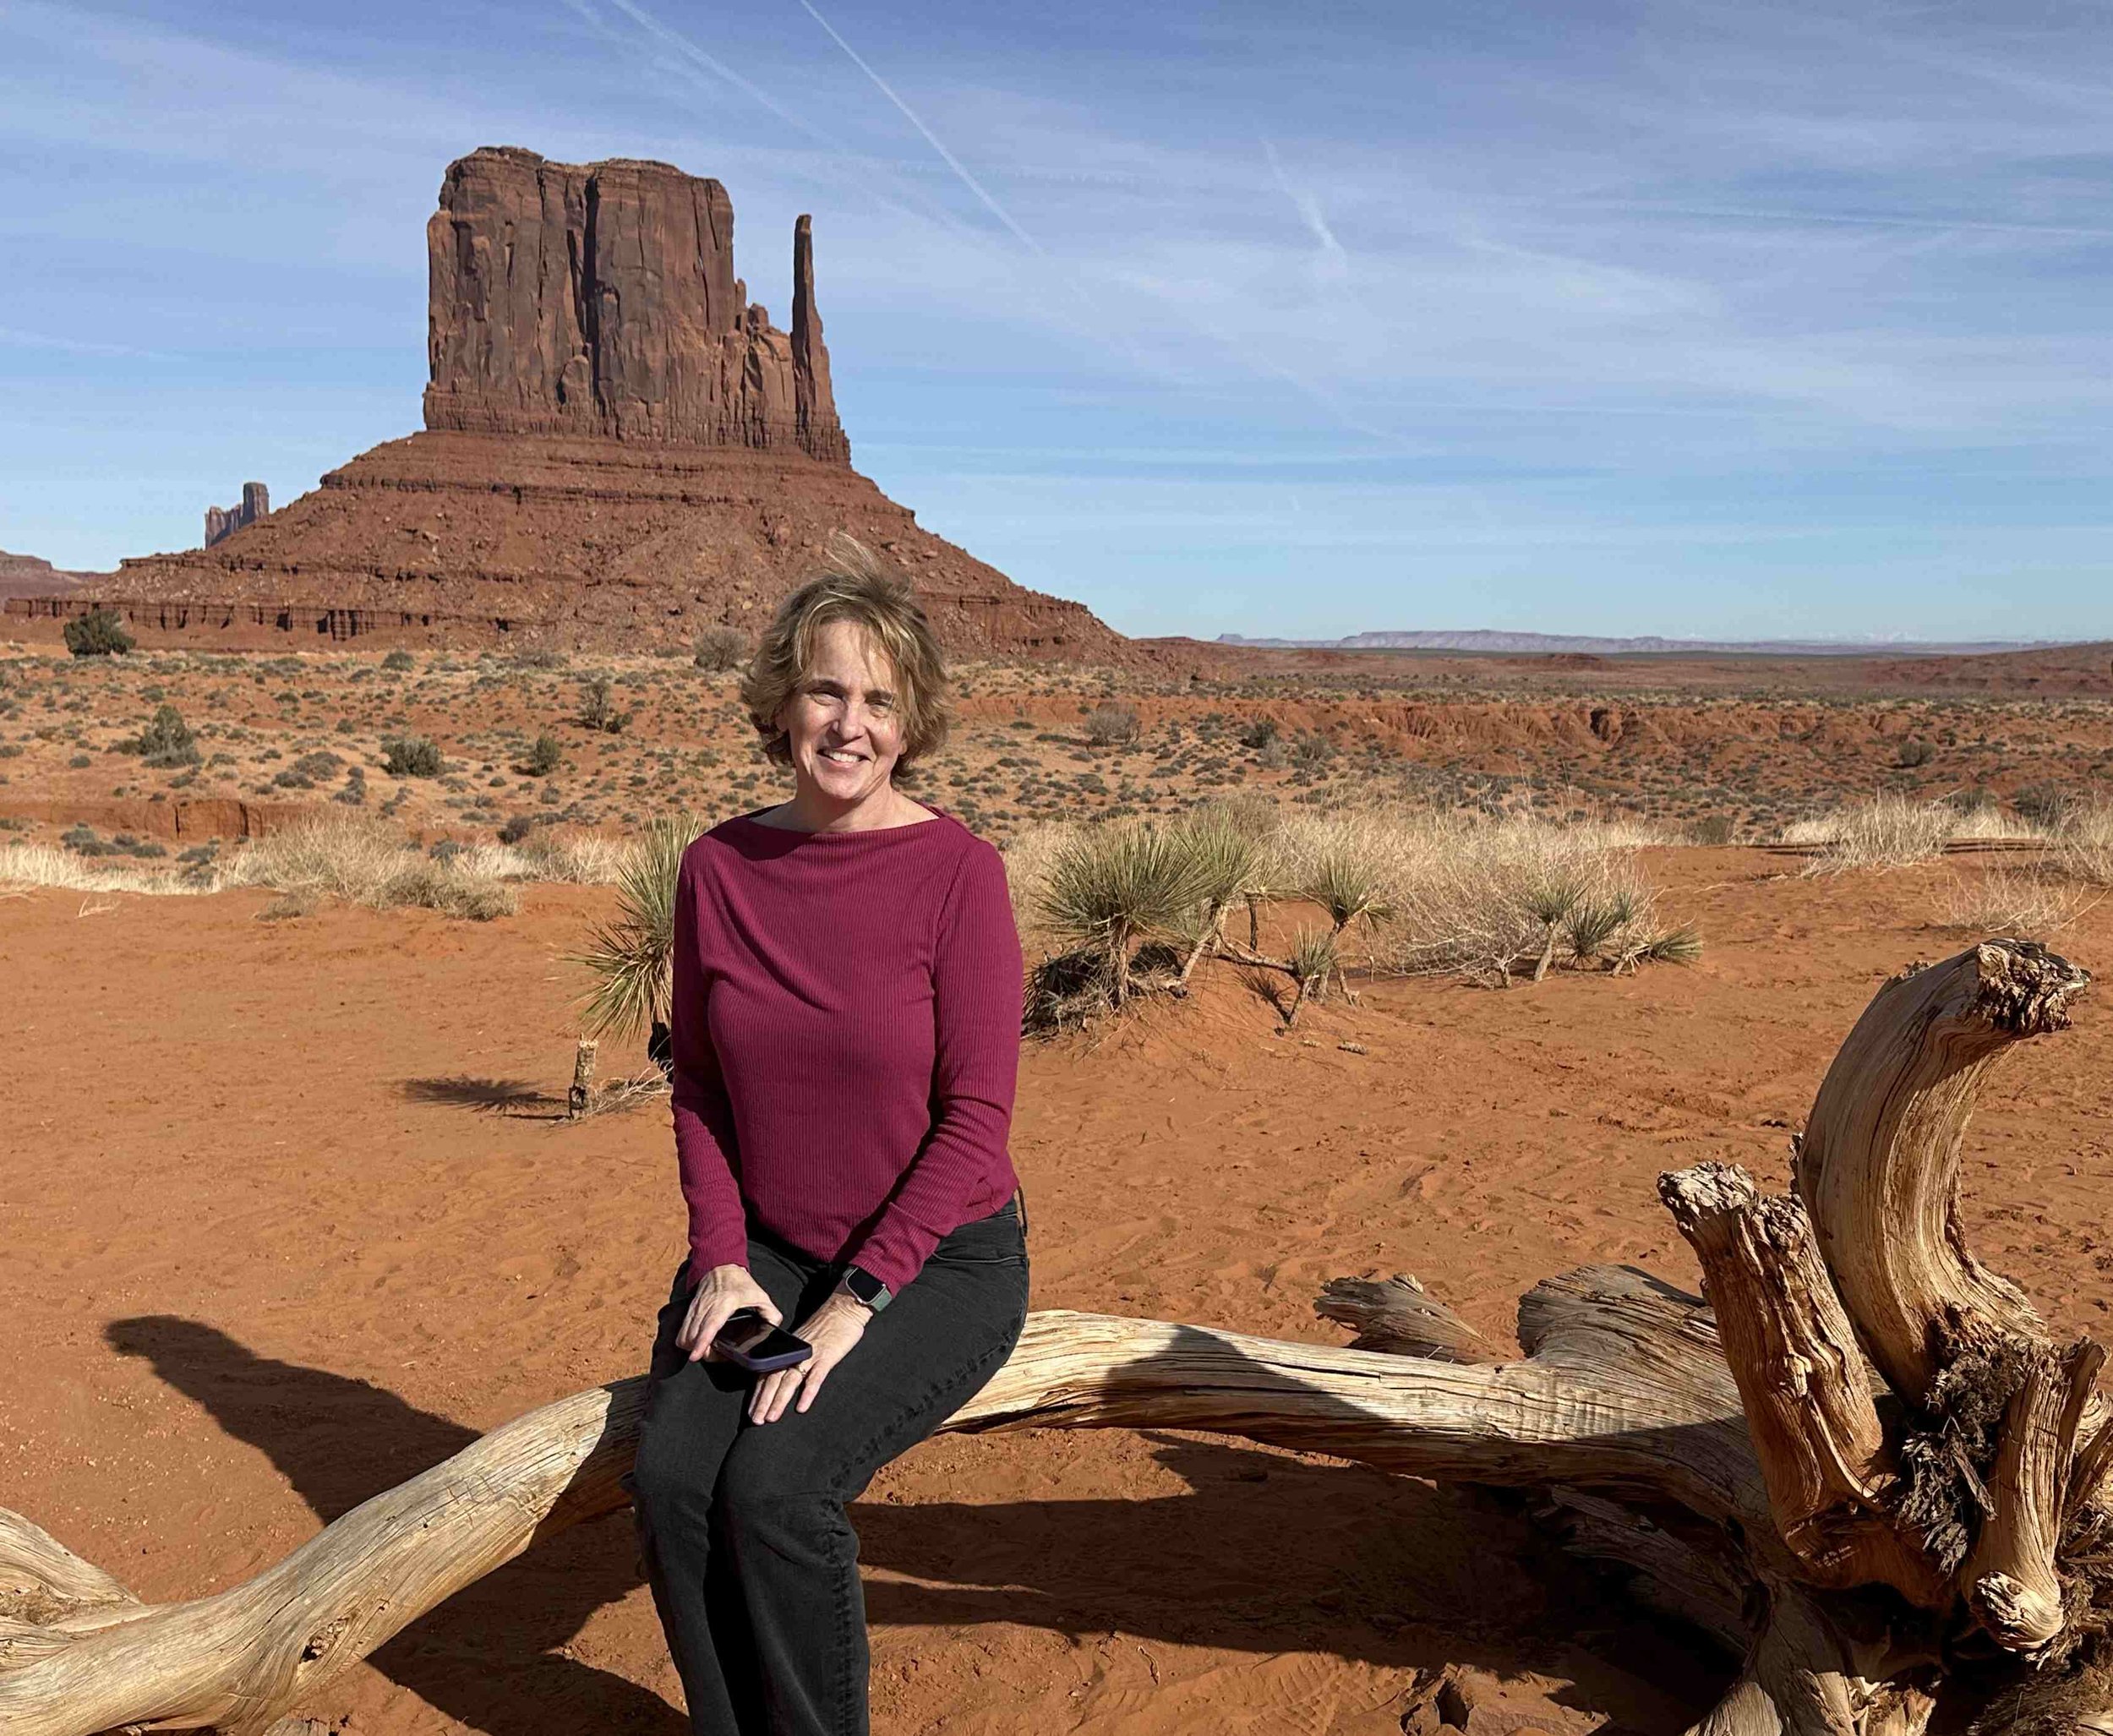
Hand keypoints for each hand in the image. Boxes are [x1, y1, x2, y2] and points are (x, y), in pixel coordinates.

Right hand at [675, 1264, 780, 1363]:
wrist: (722, 1266)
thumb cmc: (742, 1283)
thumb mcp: (761, 1296)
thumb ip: (771, 1314)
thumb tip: (773, 1328)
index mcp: (725, 1303)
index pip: (710, 1325)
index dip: (702, 1342)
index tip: (696, 1355)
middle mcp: (707, 1306)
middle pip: (693, 1335)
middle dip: (700, 1351)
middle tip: (715, 1354)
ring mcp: (696, 1308)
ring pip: (685, 1334)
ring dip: (692, 1346)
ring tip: (708, 1350)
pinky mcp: (690, 1310)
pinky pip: (682, 1330)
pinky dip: (687, 1340)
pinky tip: (698, 1343)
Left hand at [748, 1290, 869, 1424]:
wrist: (844, 1307)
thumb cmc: (827, 1324)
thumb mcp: (805, 1340)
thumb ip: (795, 1356)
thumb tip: (784, 1376)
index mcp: (789, 1350)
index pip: (767, 1372)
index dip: (758, 1393)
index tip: (752, 1410)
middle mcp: (795, 1353)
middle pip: (774, 1378)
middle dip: (763, 1401)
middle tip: (756, 1420)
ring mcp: (810, 1355)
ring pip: (790, 1380)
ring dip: (779, 1400)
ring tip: (772, 1417)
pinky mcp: (827, 1356)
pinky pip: (815, 1376)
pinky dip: (807, 1392)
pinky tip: (801, 1407)